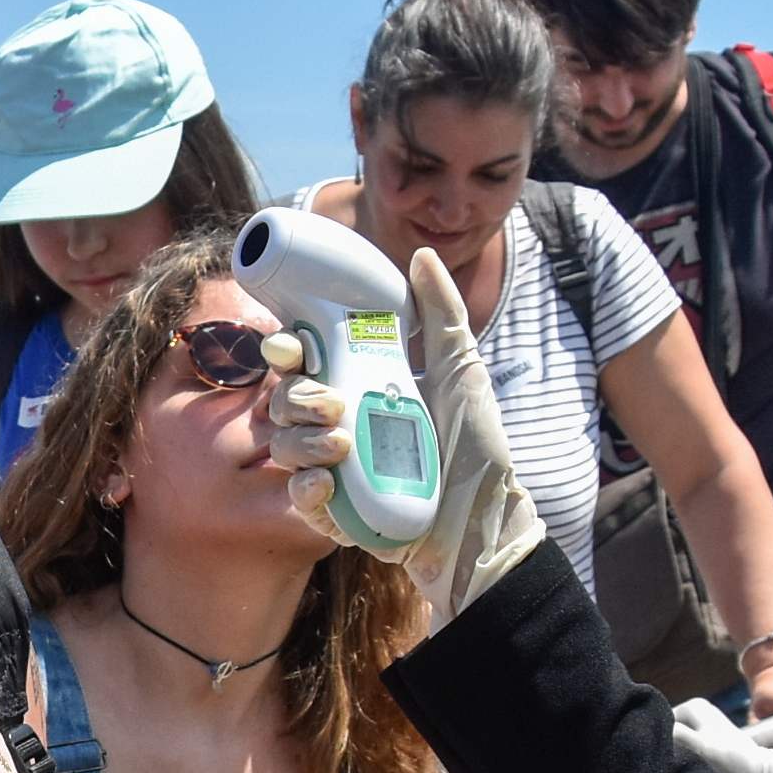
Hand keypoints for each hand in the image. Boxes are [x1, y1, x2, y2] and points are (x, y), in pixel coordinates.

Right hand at [258, 251, 540, 619]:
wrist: (487, 517)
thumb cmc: (477, 446)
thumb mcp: (461, 370)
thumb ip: (441, 312)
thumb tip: (422, 255)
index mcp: (360, 387)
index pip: (305, 362)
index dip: (288, 350)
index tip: (293, 347)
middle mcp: (340, 426)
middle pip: (285, 401)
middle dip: (296, 397)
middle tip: (333, 403)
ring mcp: (335, 471)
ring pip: (285, 446)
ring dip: (301, 440)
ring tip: (342, 445)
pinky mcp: (337, 514)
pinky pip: (301, 497)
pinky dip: (307, 487)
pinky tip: (327, 481)